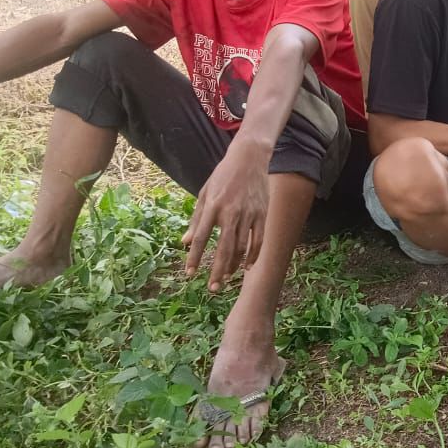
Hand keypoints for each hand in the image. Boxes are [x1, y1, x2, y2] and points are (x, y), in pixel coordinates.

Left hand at [182, 143, 269, 291]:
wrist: (249, 159)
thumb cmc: (223, 176)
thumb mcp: (204, 193)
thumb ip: (196, 219)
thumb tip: (185, 241)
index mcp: (213, 206)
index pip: (202, 237)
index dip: (194, 257)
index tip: (189, 273)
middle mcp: (231, 212)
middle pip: (223, 248)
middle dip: (217, 270)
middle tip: (212, 288)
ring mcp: (249, 214)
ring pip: (241, 247)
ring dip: (233, 266)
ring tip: (226, 279)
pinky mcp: (262, 214)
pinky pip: (259, 240)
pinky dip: (253, 255)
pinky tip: (247, 267)